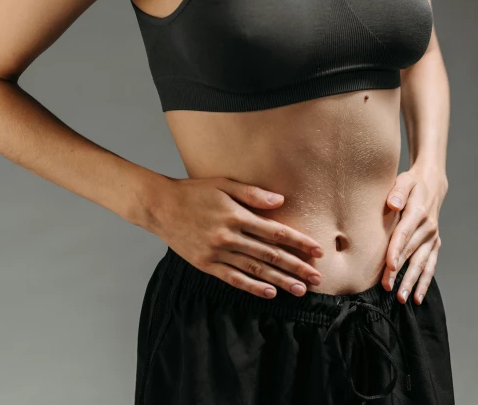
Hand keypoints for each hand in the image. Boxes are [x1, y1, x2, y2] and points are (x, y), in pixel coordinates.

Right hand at [144, 176, 324, 298]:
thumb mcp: (223, 184)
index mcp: (236, 215)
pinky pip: (232, 278)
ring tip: (299, 289)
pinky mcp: (206, 264)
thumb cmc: (194, 191)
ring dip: (279, 280)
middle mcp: (228, 236)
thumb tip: (280, 201)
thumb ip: (252, 194)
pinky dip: (252, 287)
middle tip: (317, 278)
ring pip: (254, 269)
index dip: (298, 242)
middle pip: (269, 254)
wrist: (160, 206)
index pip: (275, 231)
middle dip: (296, 266)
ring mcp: (216, 252)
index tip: (316, 251)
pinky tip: (269, 292)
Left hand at [381, 166, 447, 304]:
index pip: (404, 234)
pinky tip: (417, 297)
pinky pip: (430, 266)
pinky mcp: (434, 244)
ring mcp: (432, 238)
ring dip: (412, 282)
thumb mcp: (404, 180)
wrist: (432, 184)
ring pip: (421, 264)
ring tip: (402, 298)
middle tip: (387, 288)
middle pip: (410, 253)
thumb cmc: (412, 183)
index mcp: (418, 213)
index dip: (397, 250)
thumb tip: (392, 204)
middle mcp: (428, 228)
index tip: (389, 265)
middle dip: (399, 272)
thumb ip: (397, 191)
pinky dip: (424, 282)